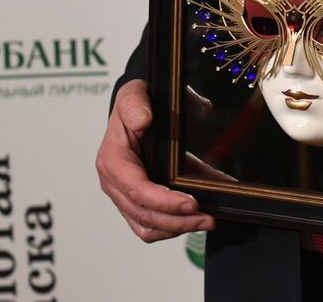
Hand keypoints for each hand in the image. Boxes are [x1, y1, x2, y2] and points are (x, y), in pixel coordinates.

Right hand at [95, 79, 214, 240]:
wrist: (136, 108)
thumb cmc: (136, 103)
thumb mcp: (133, 94)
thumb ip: (134, 105)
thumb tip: (143, 119)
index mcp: (113, 161)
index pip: (136, 189)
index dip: (163, 201)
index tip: (191, 202)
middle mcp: (116, 183)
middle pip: (143, 215)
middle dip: (177, 221)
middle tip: (209, 218)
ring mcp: (125, 195)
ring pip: (147, 226)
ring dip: (178, 228)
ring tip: (208, 220)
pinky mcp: (138, 200)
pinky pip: (152, 224)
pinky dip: (176, 225)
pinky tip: (200, 216)